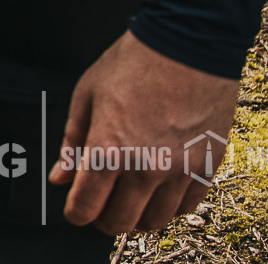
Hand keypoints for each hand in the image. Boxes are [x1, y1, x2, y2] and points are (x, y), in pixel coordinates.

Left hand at [53, 31, 239, 233]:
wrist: (187, 44)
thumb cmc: (135, 62)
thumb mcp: (87, 95)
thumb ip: (72, 141)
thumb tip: (60, 176)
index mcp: (109, 149)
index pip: (85, 207)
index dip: (75, 212)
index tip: (74, 207)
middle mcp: (146, 167)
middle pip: (119, 222)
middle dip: (102, 218)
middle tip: (99, 204)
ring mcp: (180, 170)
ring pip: (155, 222)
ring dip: (137, 217)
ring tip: (128, 199)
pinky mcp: (207, 167)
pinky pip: (187, 208)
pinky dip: (169, 208)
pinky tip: (158, 191)